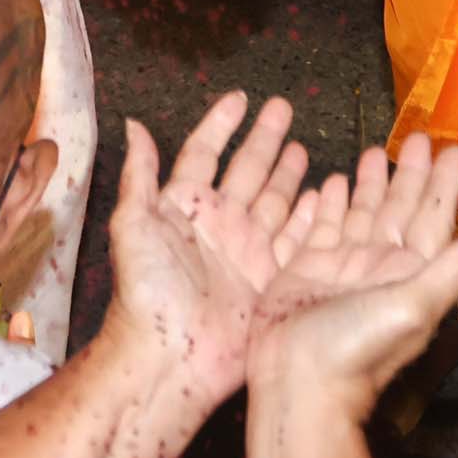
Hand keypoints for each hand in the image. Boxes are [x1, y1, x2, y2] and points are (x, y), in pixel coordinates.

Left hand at [102, 90, 311, 403]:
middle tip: (285, 108)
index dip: (221, 125)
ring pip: (274, 200)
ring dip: (289, 174)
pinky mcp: (269, 279)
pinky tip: (324, 194)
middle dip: (265, 140)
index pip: (204, 153)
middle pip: (246, 170)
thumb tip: (134, 124)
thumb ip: (139, 175)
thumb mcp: (133, 225)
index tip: (240, 99)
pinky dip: (310, 217)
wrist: (170, 358)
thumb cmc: (146, 290)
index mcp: (183, 206)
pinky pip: (295, 239)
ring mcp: (246, 251)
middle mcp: (218, 224)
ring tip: (305, 146)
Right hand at [250, 135, 457, 424]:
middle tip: (418, 136)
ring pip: (363, 213)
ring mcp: (344, 267)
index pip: (433, 219)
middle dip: (410, 174)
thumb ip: (451, 269)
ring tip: (376, 151)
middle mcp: (381, 266)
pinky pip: (323, 226)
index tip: (455, 151)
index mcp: (410, 272)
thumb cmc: (356, 350)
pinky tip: (332, 181)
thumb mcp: (412, 307)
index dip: (444, 186)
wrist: (296, 381)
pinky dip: (330, 203)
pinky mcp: (308, 268)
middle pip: (399, 209)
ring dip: (371, 182)